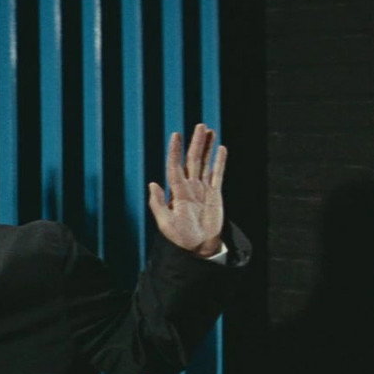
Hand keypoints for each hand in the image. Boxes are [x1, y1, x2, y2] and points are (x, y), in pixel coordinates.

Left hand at [148, 123, 227, 256]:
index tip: (176, 135)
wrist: (199, 247)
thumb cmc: (181, 237)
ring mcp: (203, 189)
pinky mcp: (215, 194)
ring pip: (205, 163)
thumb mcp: (165, 223)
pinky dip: (220, 162)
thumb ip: (158, 204)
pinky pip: (218, 174)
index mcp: (177, 192)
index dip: (175, 151)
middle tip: (199, 126)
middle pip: (193, 160)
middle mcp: (190, 187)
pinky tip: (221, 149)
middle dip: (196, 143)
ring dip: (207, 147)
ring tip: (210, 131)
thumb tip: (152, 183)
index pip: (175, 166)